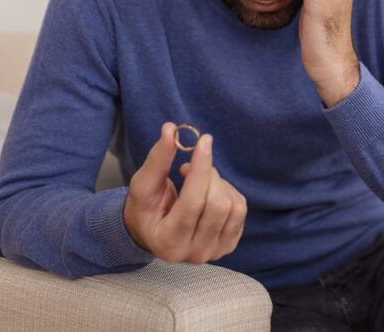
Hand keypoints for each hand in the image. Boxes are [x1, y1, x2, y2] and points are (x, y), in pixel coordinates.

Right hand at [123, 122, 246, 262]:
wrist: (153, 232)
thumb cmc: (146, 208)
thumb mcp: (143, 185)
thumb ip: (157, 159)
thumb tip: (171, 130)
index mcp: (168, 242)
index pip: (193, 202)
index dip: (201, 168)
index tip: (204, 141)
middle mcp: (194, 254)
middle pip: (217, 204)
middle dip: (207, 175)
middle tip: (188, 167)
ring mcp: (215, 252)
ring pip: (233, 205)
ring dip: (218, 183)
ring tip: (198, 182)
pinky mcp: (229, 244)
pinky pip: (240, 209)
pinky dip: (227, 192)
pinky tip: (209, 193)